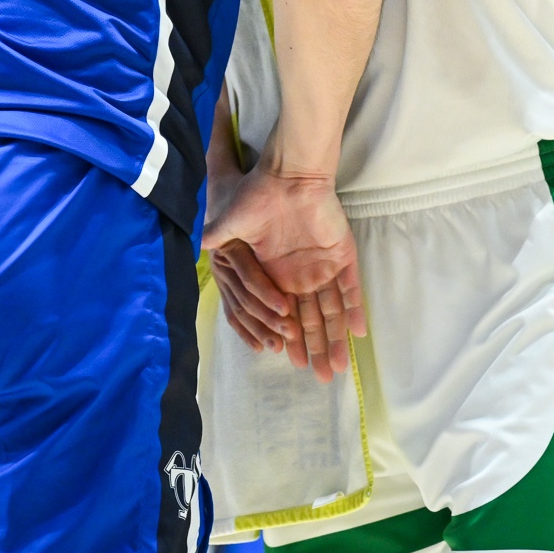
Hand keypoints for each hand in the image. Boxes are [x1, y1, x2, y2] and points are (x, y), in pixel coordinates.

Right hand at [203, 165, 365, 381]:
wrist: (287, 174)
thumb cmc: (257, 197)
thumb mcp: (230, 224)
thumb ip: (218, 242)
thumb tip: (195, 253)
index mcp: (277, 274)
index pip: (285, 314)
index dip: (287, 338)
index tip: (289, 361)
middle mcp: (302, 275)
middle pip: (312, 319)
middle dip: (315, 348)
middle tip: (321, 378)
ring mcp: (324, 266)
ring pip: (333, 310)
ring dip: (335, 338)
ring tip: (337, 368)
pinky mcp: (342, 254)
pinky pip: (351, 287)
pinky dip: (355, 309)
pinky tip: (358, 333)